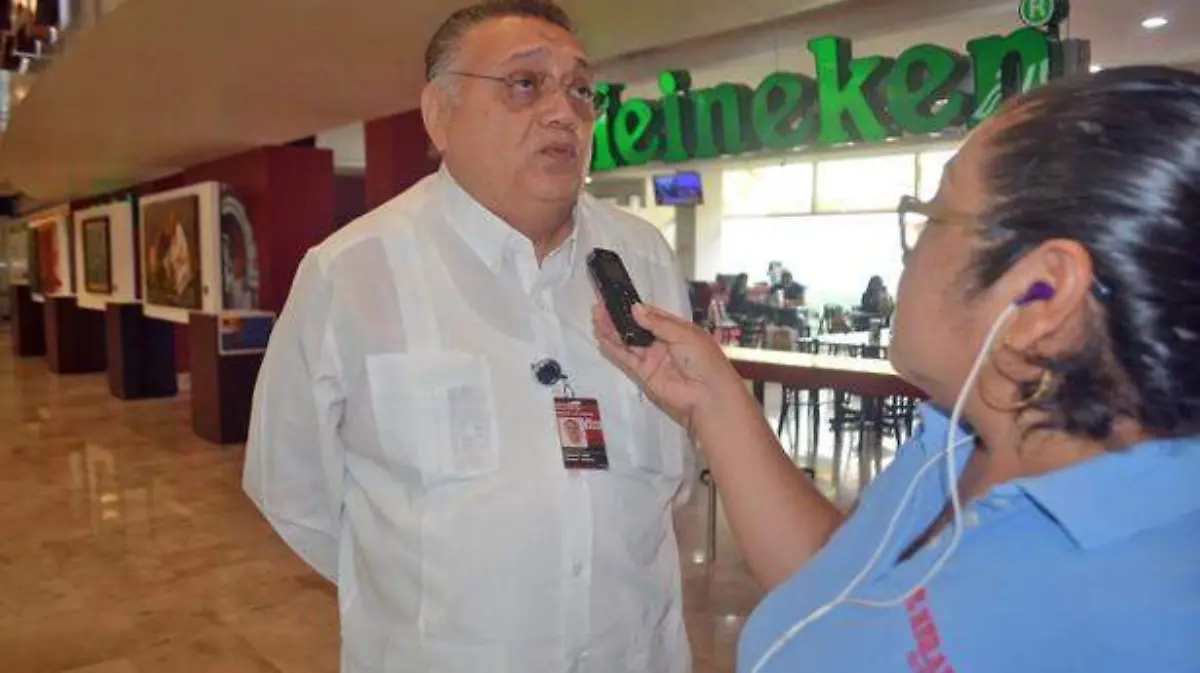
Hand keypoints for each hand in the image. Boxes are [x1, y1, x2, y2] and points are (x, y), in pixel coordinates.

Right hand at [592, 302, 743, 427]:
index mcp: (677, 329)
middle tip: (601, 306)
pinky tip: (603, 337)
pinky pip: (626, 358)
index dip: (635, 307)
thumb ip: (658, 323)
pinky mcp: (644, 373)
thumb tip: (636, 309)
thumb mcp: (684, 334)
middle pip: (636, 327)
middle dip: (619, 317)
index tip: (618, 298)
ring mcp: (652, 358)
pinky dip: (614, 348)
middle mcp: (663, 342)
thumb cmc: (704, 360)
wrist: (707, 394)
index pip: (652, 315)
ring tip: (597, 317)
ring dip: (612, 330)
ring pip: (628, 341)